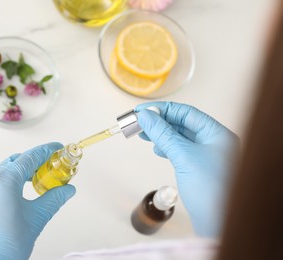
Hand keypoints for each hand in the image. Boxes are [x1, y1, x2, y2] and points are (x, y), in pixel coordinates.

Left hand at [0, 143, 74, 259]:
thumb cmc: (10, 243)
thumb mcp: (37, 218)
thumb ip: (54, 199)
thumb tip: (69, 189)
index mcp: (5, 180)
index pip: (30, 157)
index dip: (46, 151)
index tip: (58, 148)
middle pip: (13, 161)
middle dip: (32, 161)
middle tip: (47, 167)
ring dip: (15, 171)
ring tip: (29, 181)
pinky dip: (1, 182)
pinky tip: (10, 195)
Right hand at [135, 102, 238, 236]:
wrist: (219, 224)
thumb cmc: (209, 189)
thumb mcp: (182, 156)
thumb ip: (162, 133)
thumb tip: (145, 115)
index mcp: (217, 133)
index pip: (186, 113)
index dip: (162, 110)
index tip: (141, 111)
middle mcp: (214, 142)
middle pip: (182, 124)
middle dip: (159, 122)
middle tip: (137, 122)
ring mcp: (207, 156)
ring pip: (179, 138)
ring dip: (161, 135)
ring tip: (143, 134)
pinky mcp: (199, 169)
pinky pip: (180, 151)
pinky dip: (167, 148)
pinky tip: (157, 149)